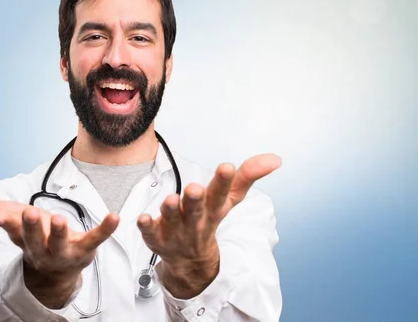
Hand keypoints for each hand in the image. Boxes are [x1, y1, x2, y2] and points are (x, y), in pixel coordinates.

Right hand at [0, 186, 119, 306]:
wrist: (58, 269)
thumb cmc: (36, 238)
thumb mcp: (15, 221)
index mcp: (23, 238)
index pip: (13, 229)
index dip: (7, 221)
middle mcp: (41, 247)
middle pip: (34, 238)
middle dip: (31, 226)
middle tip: (30, 213)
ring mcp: (64, 250)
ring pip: (60, 243)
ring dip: (60, 231)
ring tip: (61, 219)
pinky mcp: (85, 248)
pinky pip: (96, 238)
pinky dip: (105, 228)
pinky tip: (114, 217)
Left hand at [137, 153, 280, 297]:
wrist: (191, 259)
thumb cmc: (208, 219)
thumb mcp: (229, 199)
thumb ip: (248, 176)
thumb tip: (275, 158)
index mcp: (213, 208)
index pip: (222, 193)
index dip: (225, 180)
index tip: (227, 167)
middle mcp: (195, 219)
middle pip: (196, 209)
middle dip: (195, 199)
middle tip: (195, 188)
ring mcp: (175, 230)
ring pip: (173, 219)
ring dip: (170, 210)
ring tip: (170, 200)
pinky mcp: (156, 237)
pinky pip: (149, 232)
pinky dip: (146, 226)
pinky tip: (142, 218)